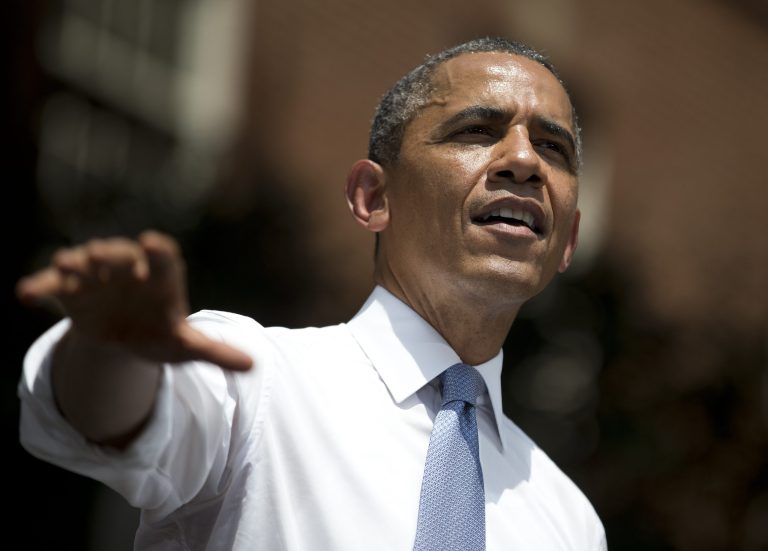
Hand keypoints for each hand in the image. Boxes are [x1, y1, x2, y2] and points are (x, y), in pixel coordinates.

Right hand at [16, 230, 251, 370]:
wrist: (127, 337)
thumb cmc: (161, 334)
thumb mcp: (187, 346)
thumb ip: (216, 352)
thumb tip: (253, 366)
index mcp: (161, 281)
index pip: (164, 261)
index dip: (158, 253)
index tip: (153, 245)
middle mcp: (129, 271)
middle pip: (120, 256)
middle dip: (110, 255)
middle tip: (99, 255)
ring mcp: (98, 278)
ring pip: (85, 262)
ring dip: (75, 262)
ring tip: (66, 265)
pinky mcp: (71, 291)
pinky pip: (54, 285)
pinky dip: (40, 285)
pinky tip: (25, 293)